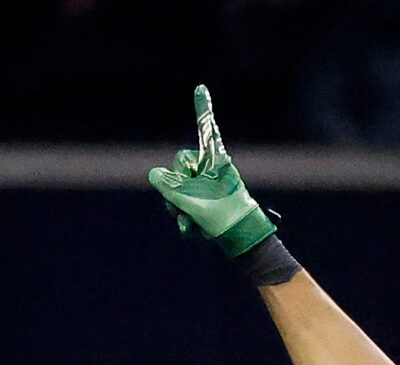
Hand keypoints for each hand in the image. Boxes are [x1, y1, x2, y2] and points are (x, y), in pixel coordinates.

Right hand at [147, 85, 276, 256]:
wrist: (243, 243)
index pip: (206, 130)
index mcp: (216, 161)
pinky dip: (186, 220)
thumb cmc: (223, 217)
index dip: (203, 109)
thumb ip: (168, 184)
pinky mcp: (207, 204)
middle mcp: (212, 170)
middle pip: (179, 167)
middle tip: (186, 205)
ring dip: (179, 208)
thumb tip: (156, 174)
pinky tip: (193, 232)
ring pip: (179, 189)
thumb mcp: (190, 199)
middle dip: (176, 187)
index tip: (201, 87)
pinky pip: (186, 206)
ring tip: (190, 222)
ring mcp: (209, 188)